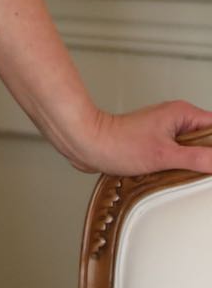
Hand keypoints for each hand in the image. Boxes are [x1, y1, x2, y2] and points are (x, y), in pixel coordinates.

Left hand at [58, 100, 211, 175]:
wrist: (87, 144)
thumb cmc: (117, 144)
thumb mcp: (164, 155)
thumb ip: (197, 158)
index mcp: (183, 113)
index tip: (211, 163)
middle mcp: (176, 118)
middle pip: (206, 139)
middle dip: (206, 157)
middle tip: (199, 172)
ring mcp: (165, 130)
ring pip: (191, 148)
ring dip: (190, 163)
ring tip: (180, 172)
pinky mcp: (155, 142)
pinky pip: (177, 154)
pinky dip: (177, 165)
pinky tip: (170, 174)